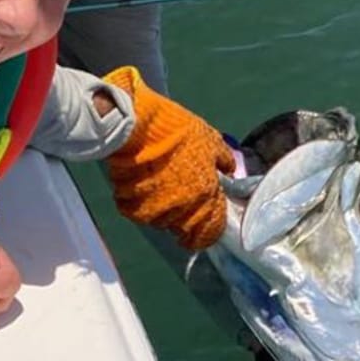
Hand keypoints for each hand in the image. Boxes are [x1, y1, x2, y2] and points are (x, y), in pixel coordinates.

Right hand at [102, 66, 234, 251]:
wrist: (138, 127)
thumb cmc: (178, 130)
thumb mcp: (211, 139)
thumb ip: (223, 159)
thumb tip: (229, 171)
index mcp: (204, 195)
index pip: (209, 231)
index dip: (207, 233)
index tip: (201, 229)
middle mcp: (182, 209)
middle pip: (184, 229)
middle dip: (184, 221)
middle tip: (178, 203)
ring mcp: (155, 210)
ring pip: (160, 222)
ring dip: (161, 212)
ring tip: (157, 193)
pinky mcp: (131, 206)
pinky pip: (137, 212)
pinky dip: (138, 205)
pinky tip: (138, 190)